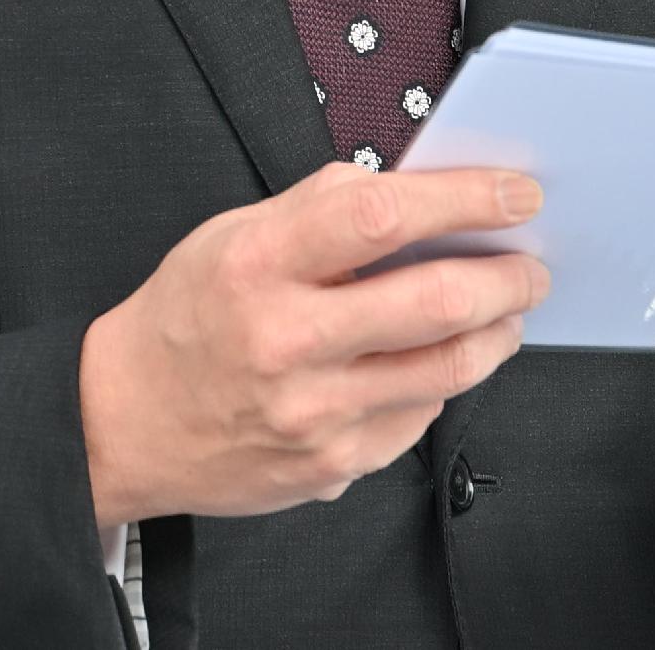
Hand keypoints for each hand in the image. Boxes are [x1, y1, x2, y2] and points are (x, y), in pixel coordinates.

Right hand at [80, 163, 550, 525]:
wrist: (124, 424)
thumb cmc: (184, 320)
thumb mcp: (231, 234)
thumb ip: (319, 206)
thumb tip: (410, 188)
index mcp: (259, 264)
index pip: (382, 216)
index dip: (465, 199)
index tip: (512, 192)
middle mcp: (287, 340)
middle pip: (435, 303)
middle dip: (507, 277)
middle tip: (530, 262)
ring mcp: (314, 413)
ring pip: (447, 368)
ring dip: (498, 331)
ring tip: (508, 308)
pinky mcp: (332, 465)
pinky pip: (420, 418)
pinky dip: (446, 381)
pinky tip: (445, 359)